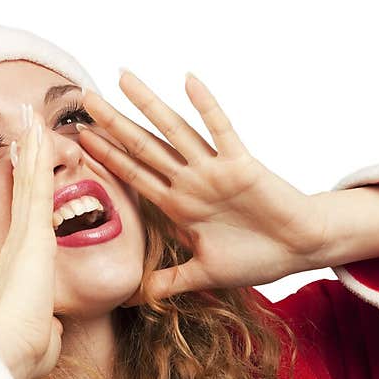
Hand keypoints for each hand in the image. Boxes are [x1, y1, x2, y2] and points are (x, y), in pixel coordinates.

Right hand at [0, 107, 62, 378]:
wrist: (11, 348)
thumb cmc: (28, 350)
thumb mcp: (44, 332)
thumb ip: (49, 326)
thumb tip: (52, 332)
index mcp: (22, 265)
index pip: (29, 220)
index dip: (29, 192)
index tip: (30, 169)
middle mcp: (17, 244)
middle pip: (24, 192)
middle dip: (26, 160)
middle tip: (26, 128)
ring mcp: (23, 237)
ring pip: (29, 181)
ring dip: (31, 148)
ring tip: (31, 116)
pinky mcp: (32, 234)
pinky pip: (37, 186)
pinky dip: (37, 157)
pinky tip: (38, 131)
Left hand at [77, 71, 330, 303]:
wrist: (299, 248)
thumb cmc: (256, 257)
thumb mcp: (202, 274)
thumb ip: (166, 283)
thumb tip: (130, 301)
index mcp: (179, 206)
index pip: (134, 176)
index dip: (107, 159)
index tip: (79, 140)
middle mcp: (191, 182)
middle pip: (143, 148)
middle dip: (113, 124)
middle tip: (84, 98)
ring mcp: (214, 170)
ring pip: (174, 131)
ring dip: (148, 105)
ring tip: (122, 77)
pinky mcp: (242, 165)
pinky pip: (221, 130)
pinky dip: (206, 106)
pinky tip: (187, 81)